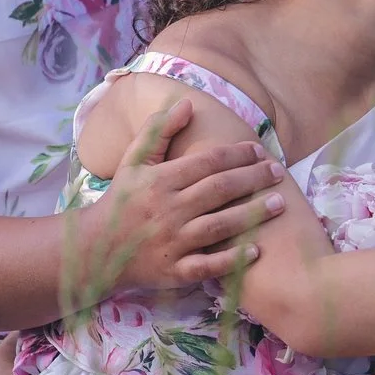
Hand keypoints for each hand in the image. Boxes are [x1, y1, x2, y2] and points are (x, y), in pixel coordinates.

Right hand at [77, 98, 286, 302]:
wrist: (95, 249)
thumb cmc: (121, 201)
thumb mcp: (133, 162)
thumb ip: (158, 131)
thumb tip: (187, 104)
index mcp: (159, 181)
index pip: (207, 162)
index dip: (236, 154)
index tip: (259, 151)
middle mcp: (167, 210)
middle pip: (218, 190)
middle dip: (252, 179)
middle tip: (279, 173)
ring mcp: (171, 242)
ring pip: (218, 226)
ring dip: (251, 215)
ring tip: (279, 204)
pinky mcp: (173, 271)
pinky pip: (207, 267)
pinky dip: (231, 260)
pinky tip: (255, 251)